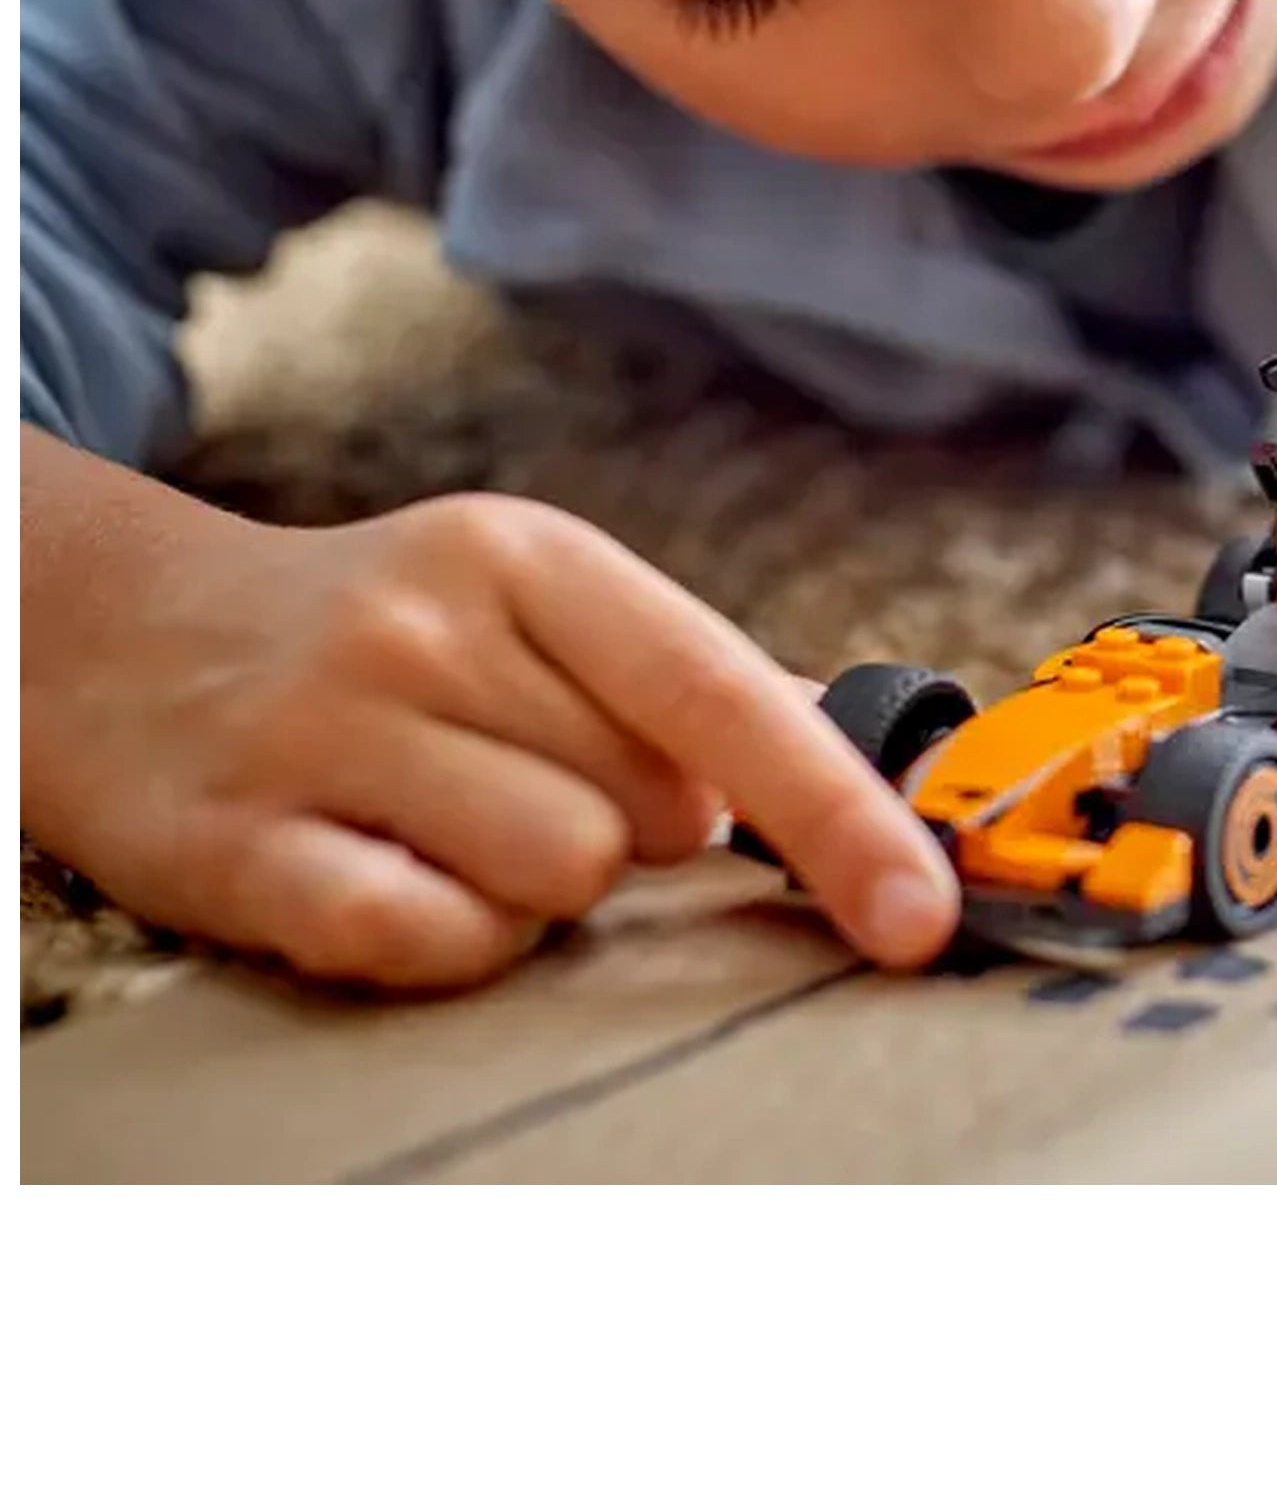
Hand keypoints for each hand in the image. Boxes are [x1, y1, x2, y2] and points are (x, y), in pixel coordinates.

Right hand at [19, 431, 961, 989]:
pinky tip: (383, 875)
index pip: (729, 698)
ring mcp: (329, 729)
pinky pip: (425, 944)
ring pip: (557, 883)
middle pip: (651, 815)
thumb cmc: (382, 635)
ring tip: (446, 828)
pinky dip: (440, 942)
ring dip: (533, 893)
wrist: (126, 637)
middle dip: (626, 832)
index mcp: (536, 561)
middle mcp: (435, 627)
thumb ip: (689, 675)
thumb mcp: (534, 602)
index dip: (841, 816)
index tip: (922, 915)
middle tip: (521, 781)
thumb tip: (860, 747)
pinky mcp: (237, 841)